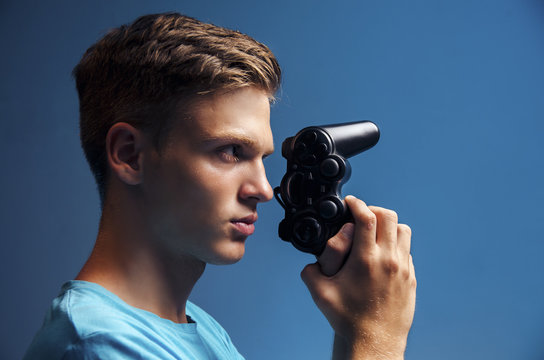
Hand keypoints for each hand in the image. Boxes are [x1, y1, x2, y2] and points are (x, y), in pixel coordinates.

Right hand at [301, 196, 415, 358]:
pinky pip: (407, 250)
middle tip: (362, 216)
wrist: (375, 341)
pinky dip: (396, 244)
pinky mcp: (411, 278)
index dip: (357, 204)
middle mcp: (388, 260)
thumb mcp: (320, 294)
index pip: (366, 217)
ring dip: (388, 225)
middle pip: (388, 216)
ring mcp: (403, 268)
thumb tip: (310, 262)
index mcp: (365, 260)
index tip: (350, 202)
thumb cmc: (348, 319)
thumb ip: (310, 273)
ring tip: (376, 232)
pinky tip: (383, 254)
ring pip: (403, 230)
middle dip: (373, 210)